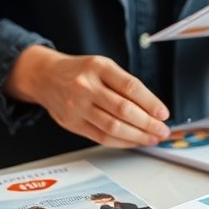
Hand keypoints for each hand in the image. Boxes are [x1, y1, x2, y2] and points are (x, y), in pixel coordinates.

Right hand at [5, 46, 170, 147]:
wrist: (45, 77)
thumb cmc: (79, 72)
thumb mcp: (101, 66)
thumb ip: (123, 84)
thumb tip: (152, 108)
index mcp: (98, 67)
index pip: (130, 87)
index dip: (151, 103)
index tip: (163, 114)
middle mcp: (86, 86)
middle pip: (123, 110)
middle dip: (148, 124)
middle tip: (162, 130)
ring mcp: (77, 106)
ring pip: (113, 127)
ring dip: (137, 136)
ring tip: (152, 138)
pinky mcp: (72, 123)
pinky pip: (101, 137)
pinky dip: (121, 142)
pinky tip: (133, 141)